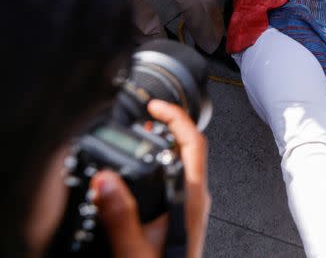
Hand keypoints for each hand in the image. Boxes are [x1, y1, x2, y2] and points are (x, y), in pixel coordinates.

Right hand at [91, 100, 209, 257]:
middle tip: (146, 116)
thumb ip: (120, 213)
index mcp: (192, 197)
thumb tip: (106, 179)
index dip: (176, 116)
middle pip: (191, 148)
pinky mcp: (184, 216)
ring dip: (164, 146)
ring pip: (185, 164)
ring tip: (143, 137)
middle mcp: (197, 198)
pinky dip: (162, 166)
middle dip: (168, 126)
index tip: (156, 104)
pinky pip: (178, 180)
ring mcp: (192, 206)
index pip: (194, 142)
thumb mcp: (134, 246)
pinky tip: (144, 173)